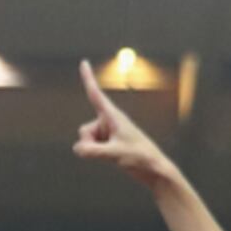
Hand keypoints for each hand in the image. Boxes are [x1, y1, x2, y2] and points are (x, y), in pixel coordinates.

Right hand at [70, 64, 175, 183]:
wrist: (153, 169)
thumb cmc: (139, 157)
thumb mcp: (114, 154)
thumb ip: (92, 151)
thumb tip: (77, 148)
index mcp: (114, 117)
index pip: (96, 95)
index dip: (88, 78)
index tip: (84, 62)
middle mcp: (109, 122)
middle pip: (85, 130)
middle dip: (88, 142)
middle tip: (108, 152)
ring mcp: (108, 133)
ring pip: (86, 140)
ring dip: (92, 150)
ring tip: (113, 155)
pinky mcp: (108, 143)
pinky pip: (91, 147)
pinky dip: (95, 153)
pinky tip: (112, 157)